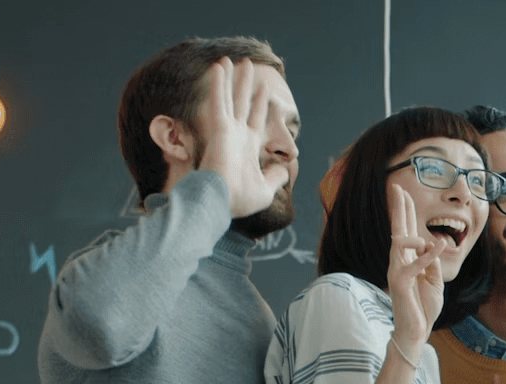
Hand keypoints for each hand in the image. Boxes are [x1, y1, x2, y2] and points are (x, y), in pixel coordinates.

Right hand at [197, 58, 287, 217]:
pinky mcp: (219, 128)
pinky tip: (219, 67)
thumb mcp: (265, 189)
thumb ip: (276, 177)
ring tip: (232, 59)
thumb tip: (286, 169)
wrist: (222, 202)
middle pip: (242, 102)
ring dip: (231, 78)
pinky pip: (219, 101)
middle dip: (245, 84)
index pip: (255, 118)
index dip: (259, 102)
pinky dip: (218, 84)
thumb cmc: (240, 200)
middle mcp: (237, 135)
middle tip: (247, 65)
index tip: (263, 87)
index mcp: (248, 146)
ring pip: (230, 97)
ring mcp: (227, 130)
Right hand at [387, 185, 445, 352]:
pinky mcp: (399, 282)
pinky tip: (438, 245)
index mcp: (407, 259)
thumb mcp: (434, 280)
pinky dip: (428, 255)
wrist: (417, 330)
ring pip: (400, 242)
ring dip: (417, 238)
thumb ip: (432, 262)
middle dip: (398, 208)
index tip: (402, 192)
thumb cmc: (424, 306)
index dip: (405, 211)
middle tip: (396, 187)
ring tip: (435, 243)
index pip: (406, 231)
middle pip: (397, 229)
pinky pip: (413, 264)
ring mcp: (396, 270)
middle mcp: (398, 261)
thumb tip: (431, 245)